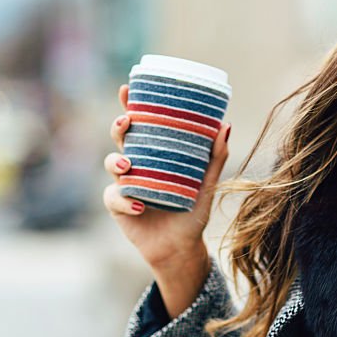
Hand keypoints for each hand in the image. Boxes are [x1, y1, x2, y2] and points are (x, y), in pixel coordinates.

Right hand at [102, 84, 230, 314]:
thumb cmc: (193, 212)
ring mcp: (124, 185)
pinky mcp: (118, 207)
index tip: (126, 88)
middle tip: (126, 122)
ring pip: (111, 164)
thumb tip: (226, 125)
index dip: (129, 105)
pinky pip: (114, 198)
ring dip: (115, 161)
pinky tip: (139, 206)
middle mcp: (136, 165)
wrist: (181, 247)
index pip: (139, 125)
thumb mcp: (206, 184)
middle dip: (118, 127)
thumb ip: (215, 158)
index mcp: (154, 154)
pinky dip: (124, 200)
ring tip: (127, 165)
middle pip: (120, 138)